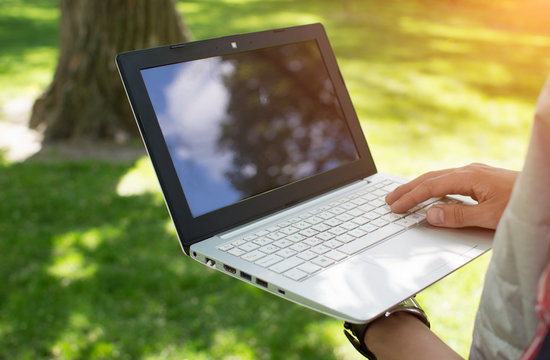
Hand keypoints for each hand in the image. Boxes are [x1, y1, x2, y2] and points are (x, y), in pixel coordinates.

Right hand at [385, 163, 518, 228]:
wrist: (546, 192)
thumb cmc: (522, 206)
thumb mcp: (490, 216)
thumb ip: (458, 216)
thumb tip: (429, 214)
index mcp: (469, 177)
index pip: (431, 187)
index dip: (411, 197)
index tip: (395, 207)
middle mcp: (469, 171)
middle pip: (430, 178)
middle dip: (408, 189)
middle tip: (389, 200)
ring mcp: (475, 173)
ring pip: (438, 177)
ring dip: (418, 187)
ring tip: (402, 196)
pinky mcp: (480, 178)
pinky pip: (448, 180)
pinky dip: (432, 186)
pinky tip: (430, 193)